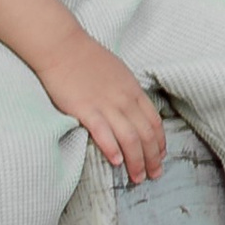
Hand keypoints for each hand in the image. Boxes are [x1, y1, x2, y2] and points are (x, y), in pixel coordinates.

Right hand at [35, 34, 167, 184]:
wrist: (63, 47)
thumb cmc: (87, 58)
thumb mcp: (118, 73)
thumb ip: (127, 93)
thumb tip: (134, 109)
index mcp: (133, 91)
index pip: (154, 122)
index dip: (160, 143)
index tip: (161, 156)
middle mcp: (124, 100)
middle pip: (146, 135)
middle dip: (153, 158)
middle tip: (155, 175)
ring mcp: (106, 105)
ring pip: (130, 138)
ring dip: (136, 161)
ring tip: (138, 177)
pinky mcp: (86, 110)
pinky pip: (104, 133)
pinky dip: (113, 149)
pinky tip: (117, 162)